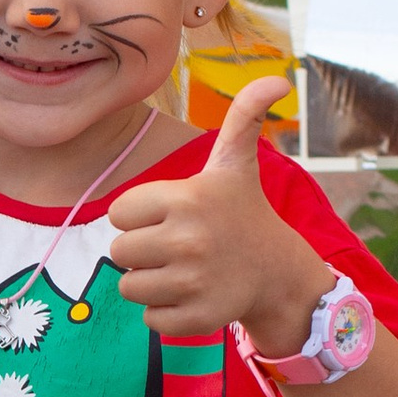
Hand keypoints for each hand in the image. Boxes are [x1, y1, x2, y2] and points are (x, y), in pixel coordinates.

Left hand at [109, 75, 328, 350]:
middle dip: (142, 250)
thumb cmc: (242, 212)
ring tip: (183, 270)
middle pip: (119, 252)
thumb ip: (244, 117)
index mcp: (187, 198)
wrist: (278, 273)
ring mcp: (194, 282)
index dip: (139, 216)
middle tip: (176, 246)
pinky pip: (149, 319)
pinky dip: (164, 312)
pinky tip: (192, 295)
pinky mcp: (197, 318)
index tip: (170, 215)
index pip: (119, 213)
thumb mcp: (237, 163)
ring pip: (129, 288)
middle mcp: (189, 240)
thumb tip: (278, 77)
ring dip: (150, 283)